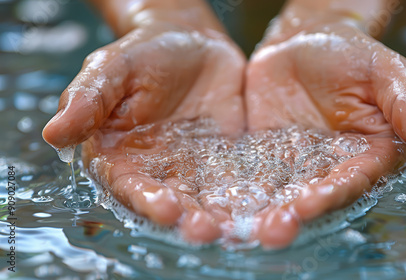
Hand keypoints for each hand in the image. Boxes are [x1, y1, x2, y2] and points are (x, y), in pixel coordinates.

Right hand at [43, 23, 245, 243]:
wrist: (192, 41)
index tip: (167, 207)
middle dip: (190, 220)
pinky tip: (268, 207)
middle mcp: (159, 171)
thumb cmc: (145, 52)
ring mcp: (197, 169)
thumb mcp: (114, 67)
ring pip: (208, 202)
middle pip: (174, 203)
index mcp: (123, 156)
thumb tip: (54, 133)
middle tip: (208, 230)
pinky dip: (251, 198)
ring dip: (223, 218)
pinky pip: (239, 184)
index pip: (131, 186)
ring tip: (240, 229)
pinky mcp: (228, 162)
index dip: (147, 199)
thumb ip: (89, 99)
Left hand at [245, 22, 405, 247]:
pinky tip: (219, 207)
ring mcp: (296, 167)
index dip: (332, 194)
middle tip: (271, 232)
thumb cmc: (349, 52)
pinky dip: (238, 195)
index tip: (309, 204)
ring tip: (243, 230)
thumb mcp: (382, 69)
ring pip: (280, 196)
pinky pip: (251, 180)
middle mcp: (333, 169)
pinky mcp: (265, 160)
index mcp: (369, 155)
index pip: (353, 181)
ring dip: (263, 215)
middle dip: (293, 217)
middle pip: (314, 199)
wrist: (302, 42)